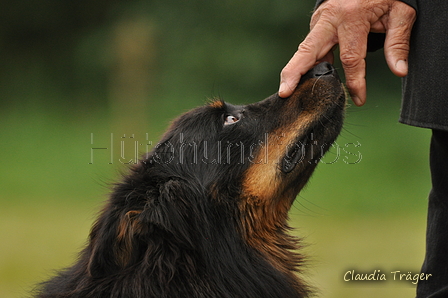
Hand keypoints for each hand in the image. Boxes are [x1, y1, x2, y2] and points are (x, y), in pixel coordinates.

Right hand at [278, 0, 415, 105]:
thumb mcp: (400, 13)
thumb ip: (398, 42)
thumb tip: (399, 70)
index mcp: (352, 17)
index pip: (350, 57)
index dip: (355, 81)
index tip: (359, 99)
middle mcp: (330, 18)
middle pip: (308, 51)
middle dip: (294, 73)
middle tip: (284, 92)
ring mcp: (319, 20)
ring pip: (304, 50)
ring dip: (295, 71)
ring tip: (288, 92)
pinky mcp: (317, 24)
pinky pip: (310, 47)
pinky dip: (307, 64)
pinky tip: (306, 80)